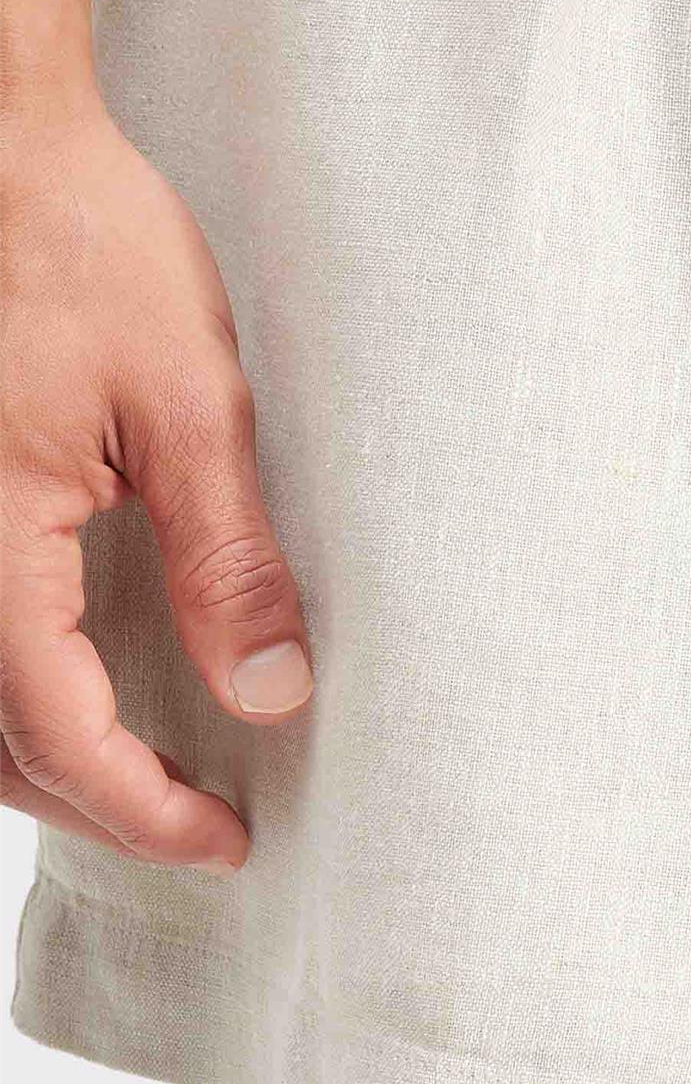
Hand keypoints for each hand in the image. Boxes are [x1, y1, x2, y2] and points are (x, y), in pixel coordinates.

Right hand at [0, 79, 309, 866]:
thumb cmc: (80, 243)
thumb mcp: (189, 402)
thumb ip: (227, 559)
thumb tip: (271, 695)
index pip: (55, 731)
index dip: (143, 807)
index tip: (228, 840)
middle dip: (95, 804)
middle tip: (201, 827)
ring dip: (43, 760)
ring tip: (146, 779)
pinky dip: (12, 693)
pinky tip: (77, 693)